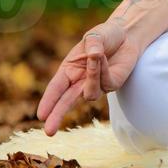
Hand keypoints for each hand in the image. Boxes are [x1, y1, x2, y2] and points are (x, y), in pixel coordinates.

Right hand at [36, 20, 139, 135]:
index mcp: (68, 71)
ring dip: (91, 74)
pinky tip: (105, 56)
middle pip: (66, 103)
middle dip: (57, 116)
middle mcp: (80, 81)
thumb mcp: (95, 36)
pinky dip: (103, 69)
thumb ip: (93, 43)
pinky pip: (105, 84)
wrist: (127, 35)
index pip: (56, 89)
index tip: (41, 116)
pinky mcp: (112, 85)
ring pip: (89, 93)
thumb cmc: (106, 36)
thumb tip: (94, 55)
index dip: (48, 102)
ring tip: (96, 54)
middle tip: (49, 132)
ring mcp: (96, 85)